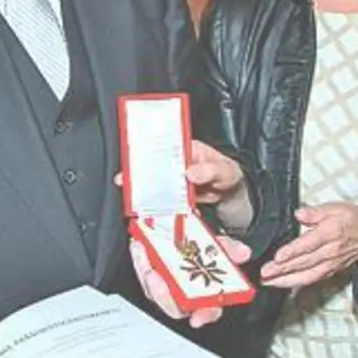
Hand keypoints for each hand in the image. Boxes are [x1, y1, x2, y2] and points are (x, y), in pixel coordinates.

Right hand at [111, 140, 246, 207]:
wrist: (233, 196)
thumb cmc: (229, 175)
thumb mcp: (225, 170)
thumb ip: (210, 170)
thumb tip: (191, 172)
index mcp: (187, 149)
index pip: (164, 147)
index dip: (148, 152)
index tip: (136, 160)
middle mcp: (177, 163)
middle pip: (154, 167)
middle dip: (137, 173)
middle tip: (124, 180)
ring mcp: (174, 181)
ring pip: (155, 185)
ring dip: (143, 191)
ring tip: (131, 197)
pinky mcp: (175, 197)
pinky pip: (163, 201)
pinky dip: (157, 206)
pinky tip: (150, 210)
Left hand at [130, 234, 251, 328]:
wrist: (182, 231)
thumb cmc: (203, 246)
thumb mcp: (218, 244)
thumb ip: (229, 249)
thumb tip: (242, 252)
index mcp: (207, 292)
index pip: (209, 311)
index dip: (205, 315)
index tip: (197, 318)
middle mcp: (186, 295)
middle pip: (175, 307)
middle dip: (164, 296)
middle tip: (157, 277)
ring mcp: (168, 288)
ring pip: (156, 293)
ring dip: (147, 276)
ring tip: (145, 256)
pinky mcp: (152, 278)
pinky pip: (144, 276)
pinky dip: (141, 262)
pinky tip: (140, 248)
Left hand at [259, 203, 357, 289]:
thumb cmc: (353, 221)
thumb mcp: (336, 207)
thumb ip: (316, 212)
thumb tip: (300, 214)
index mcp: (331, 232)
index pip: (309, 244)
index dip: (293, 251)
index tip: (279, 256)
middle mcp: (330, 251)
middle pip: (304, 262)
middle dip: (283, 269)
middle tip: (265, 272)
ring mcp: (330, 264)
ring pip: (306, 275)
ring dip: (286, 280)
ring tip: (268, 281)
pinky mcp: (329, 272)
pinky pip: (311, 280)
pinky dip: (295, 284)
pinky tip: (281, 284)